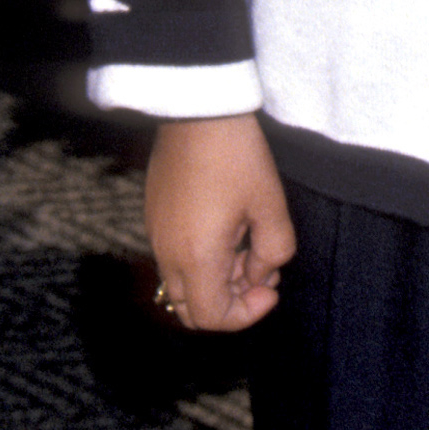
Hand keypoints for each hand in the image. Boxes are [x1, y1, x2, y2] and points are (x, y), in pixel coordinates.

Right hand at [145, 114, 296, 332]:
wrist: (197, 111)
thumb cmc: (237, 157)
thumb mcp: (270, 206)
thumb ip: (273, 251)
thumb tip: (261, 275)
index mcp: (196, 257)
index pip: (211, 318)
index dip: (246, 314)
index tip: (271, 288)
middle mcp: (168, 253)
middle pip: (190, 311)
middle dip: (229, 303)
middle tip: (260, 273)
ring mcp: (156, 235)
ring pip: (181, 286)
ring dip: (216, 282)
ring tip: (248, 248)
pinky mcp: (154, 218)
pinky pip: (173, 260)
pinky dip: (201, 262)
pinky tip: (229, 231)